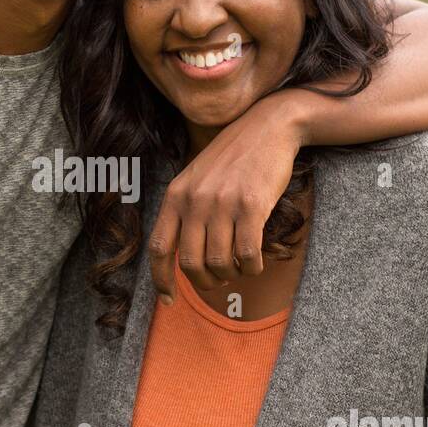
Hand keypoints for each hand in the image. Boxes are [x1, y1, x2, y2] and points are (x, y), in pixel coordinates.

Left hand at [148, 92, 303, 302]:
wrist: (268, 126)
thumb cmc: (234, 157)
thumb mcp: (197, 178)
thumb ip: (186, 210)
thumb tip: (184, 257)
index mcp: (176, 194)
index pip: (159, 247)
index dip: (161, 279)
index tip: (169, 300)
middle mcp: (195, 200)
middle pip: (190, 263)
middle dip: (205, 282)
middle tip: (220, 281)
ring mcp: (223, 203)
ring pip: (219, 263)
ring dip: (231, 275)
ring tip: (240, 269)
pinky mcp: (252, 206)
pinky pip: (247, 255)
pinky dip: (252, 268)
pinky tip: (256, 263)